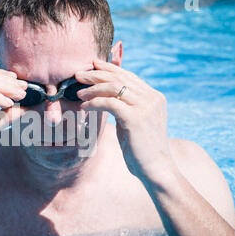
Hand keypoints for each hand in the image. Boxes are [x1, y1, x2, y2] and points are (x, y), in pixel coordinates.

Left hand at [76, 59, 174, 181]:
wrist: (156, 169)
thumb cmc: (141, 149)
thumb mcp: (135, 121)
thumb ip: (126, 107)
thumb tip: (107, 96)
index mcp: (154, 97)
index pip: (128, 76)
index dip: (109, 69)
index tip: (92, 66)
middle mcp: (152, 98)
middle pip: (120, 78)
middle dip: (97, 74)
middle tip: (79, 74)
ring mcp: (146, 107)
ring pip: (114, 87)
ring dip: (93, 88)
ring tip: (78, 93)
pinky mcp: (136, 118)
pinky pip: (109, 103)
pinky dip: (94, 102)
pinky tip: (84, 106)